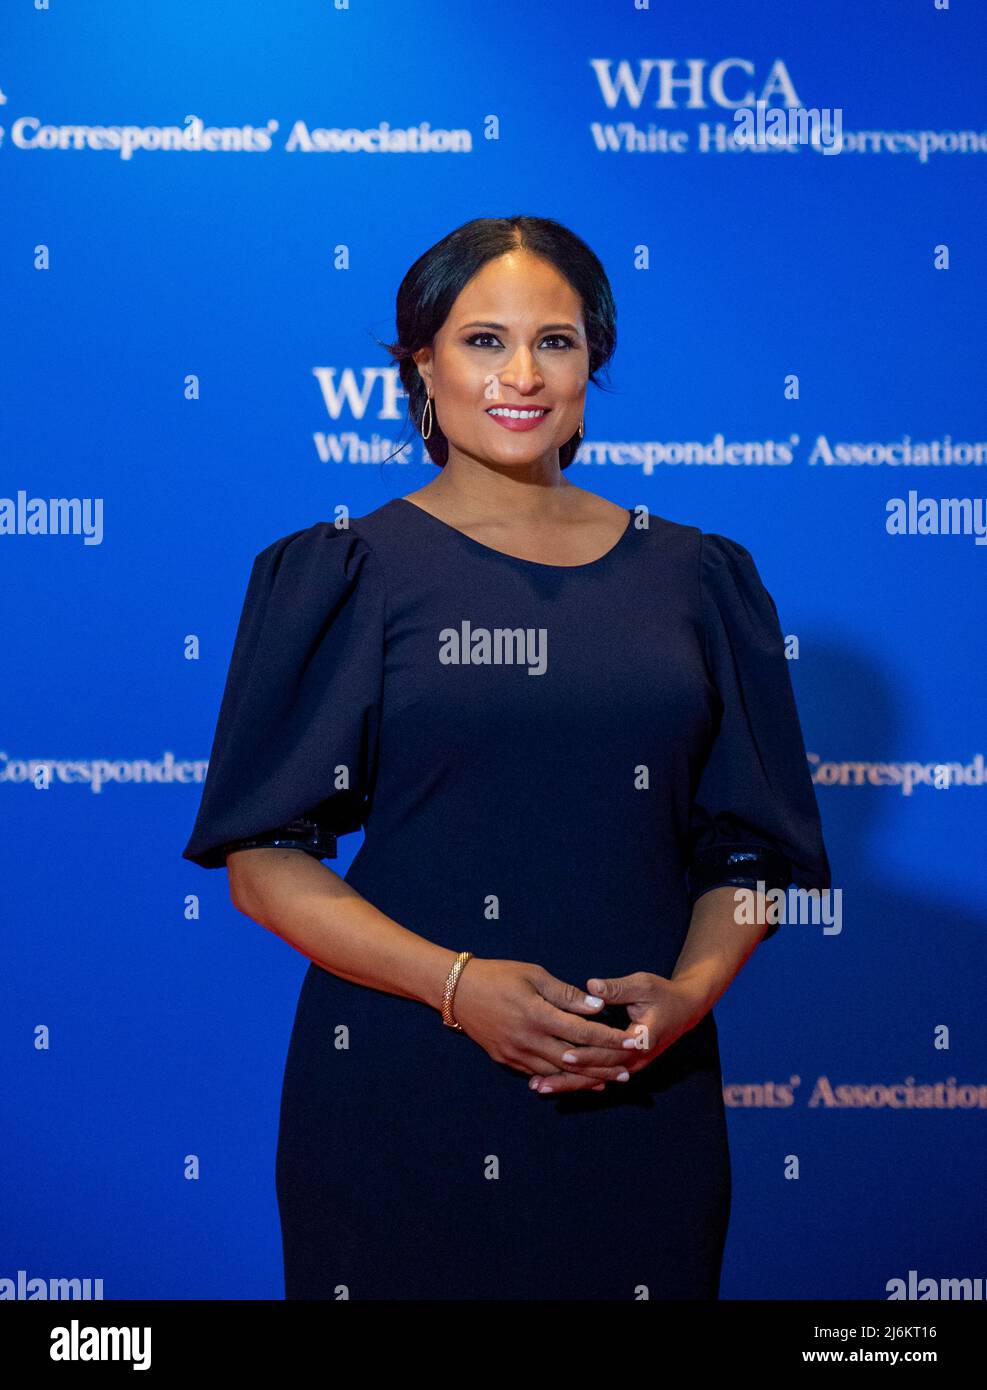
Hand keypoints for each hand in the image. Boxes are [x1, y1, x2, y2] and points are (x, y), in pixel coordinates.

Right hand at [450, 957, 638, 1093]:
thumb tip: (596, 1007)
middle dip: (603, 1067)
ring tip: (608, 1081)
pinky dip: (560, 1079)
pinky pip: (539, 1074)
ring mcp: (516, 1054)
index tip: (631, 1041)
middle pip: (574, 1060)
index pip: (583, 1032)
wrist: (457, 991)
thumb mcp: (534, 975)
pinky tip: (574, 1080)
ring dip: (584, 1078)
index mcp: (537, 1015)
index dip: (609, 1039)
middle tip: (627, 1074)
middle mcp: (528, 1040)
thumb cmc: (498, 975)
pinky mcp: (506, 1060)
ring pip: (557, 1073)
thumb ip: (566, 994)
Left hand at [531, 971, 708, 1088]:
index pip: (610, 1052)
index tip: (562, 1055)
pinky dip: (577, 1080)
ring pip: (596, 1079)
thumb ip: (617, 988)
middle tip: (538, 1084)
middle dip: (568, 1079)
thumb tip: (591, 987)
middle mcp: (635, 1059)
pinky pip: (599, 1076)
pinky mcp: (624, 1065)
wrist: (685, 1009)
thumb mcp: (643, 985)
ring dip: (568, 1084)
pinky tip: (555, 1083)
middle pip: (598, 1074)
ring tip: (538, 1088)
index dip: (587, 1054)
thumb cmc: (663, 994)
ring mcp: (630, 1065)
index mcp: (641, 1040)